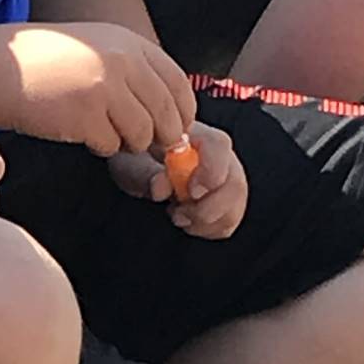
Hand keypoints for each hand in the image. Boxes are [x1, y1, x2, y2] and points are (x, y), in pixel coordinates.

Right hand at [2, 23, 197, 155]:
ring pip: (143, 135)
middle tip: (146, 144)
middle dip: (162, 136)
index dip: (181, 112)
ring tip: (104, 132)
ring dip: (128, 142)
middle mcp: (122, 61)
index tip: (174, 127)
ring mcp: (105, 88)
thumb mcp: (94, 46)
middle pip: (167, 113)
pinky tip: (81, 133)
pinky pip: (111, 146)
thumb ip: (132, 69)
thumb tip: (170, 113)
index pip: (178, 83)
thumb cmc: (42, 60)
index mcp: (128, 42)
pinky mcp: (85, 116)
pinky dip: (100, 147)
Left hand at [106, 121, 247, 238]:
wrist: (134, 165)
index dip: (212, 171)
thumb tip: (161, 186)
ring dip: (206, 221)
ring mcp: (225, 177)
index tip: (191, 192)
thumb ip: (144, 172)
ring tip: (178, 215)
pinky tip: (187, 220)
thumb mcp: (128, 162)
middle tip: (178, 212)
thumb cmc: (133, 157)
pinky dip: (207, 229)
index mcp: (195, 134)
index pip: (219, 146)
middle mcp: (217, 154)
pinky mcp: (226, 201)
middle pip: (234, 182)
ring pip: (235, 206)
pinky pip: (228, 221)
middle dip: (208, 208)